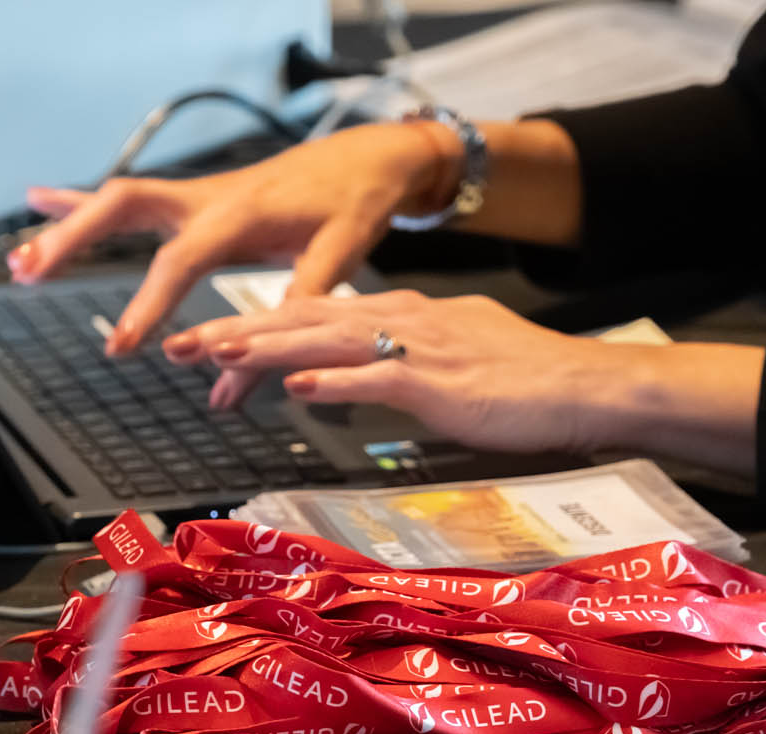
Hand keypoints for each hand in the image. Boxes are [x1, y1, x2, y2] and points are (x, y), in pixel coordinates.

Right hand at [6, 124, 455, 359]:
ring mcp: (195, 194)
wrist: (365, 158)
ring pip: (117, 202)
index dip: (149, 305)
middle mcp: (208, 197)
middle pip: (124, 209)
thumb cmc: (353, 205)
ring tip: (19, 260)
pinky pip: (129, 200)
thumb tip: (234, 388)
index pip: (181, 260)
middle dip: (74, 240)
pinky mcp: (193, 199)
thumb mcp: (336, 263)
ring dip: (67, 227)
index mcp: (241, 213)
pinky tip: (39, 202)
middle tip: (29, 273)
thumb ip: (288, 321)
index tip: (122, 346)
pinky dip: (83, 201)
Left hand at [163, 290, 657, 452]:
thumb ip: (401, 365)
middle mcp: (405, 321)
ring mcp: (423, 349)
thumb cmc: (528, 384)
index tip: (208, 340)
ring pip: (328, 342)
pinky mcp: (443, 384)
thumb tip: (358, 378)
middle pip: (305, 321)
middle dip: (237, 332)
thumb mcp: (454, 362)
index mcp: (406, 315)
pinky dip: (333, 380)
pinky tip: (295, 386)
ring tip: (214, 357)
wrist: (586, 386)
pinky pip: (378, 379)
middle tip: (180, 346)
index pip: (316, 314)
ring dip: (266, 349)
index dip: (257, 326)